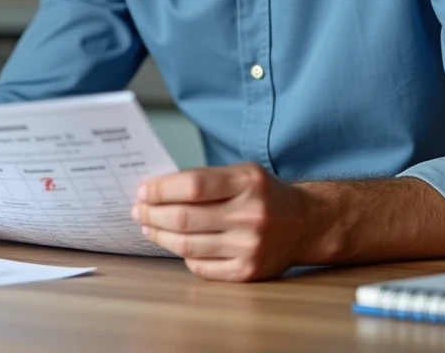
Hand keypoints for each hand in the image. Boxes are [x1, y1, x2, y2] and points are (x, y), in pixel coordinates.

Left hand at [131, 162, 315, 281]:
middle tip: (138, 210)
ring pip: (187, 245)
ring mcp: (250, 246)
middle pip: (184, 217)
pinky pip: (201, 266)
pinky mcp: (248, 271)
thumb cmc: (265, 195)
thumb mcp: (242, 173)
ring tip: (148, 227)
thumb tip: (156, 191)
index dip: (161, 189)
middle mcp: (251, 215)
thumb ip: (204, 180)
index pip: (192, 185)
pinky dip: (183, 255)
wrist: (306, 223)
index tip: (142, 191)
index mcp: (247, 182)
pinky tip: (175, 244)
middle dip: (153, 214)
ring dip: (160, 235)